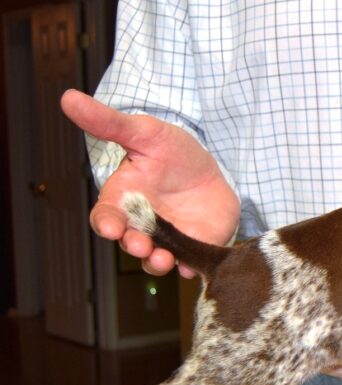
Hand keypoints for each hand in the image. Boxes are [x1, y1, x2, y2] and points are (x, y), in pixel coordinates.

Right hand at [61, 89, 239, 276]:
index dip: (107, 224)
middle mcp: (143, 224)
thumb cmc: (171, 151)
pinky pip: (190, 262)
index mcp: (124, 200)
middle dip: (134, 246)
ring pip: (156, 259)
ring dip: (157, 263)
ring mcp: (169, 238)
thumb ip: (109, 123)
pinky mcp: (196, 244)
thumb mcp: (144, 132)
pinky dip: (190, 267)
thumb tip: (69, 97)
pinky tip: (192, 267)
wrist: (209, 166)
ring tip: (162, 258)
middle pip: (130, 243)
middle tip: (140, 245)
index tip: (110, 228)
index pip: (107, 216)